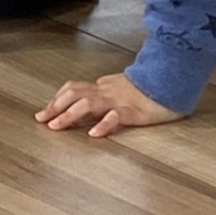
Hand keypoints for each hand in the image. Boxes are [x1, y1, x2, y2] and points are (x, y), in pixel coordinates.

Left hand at [36, 73, 183, 137]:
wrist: (174, 80)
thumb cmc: (149, 88)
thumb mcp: (122, 88)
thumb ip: (104, 92)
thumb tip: (86, 96)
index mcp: (104, 87)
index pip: (74, 88)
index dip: (56, 99)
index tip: (42, 112)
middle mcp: (108, 91)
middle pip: (75, 93)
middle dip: (56, 106)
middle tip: (41, 120)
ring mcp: (120, 100)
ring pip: (90, 103)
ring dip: (70, 115)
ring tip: (57, 126)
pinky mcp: (135, 111)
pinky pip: (117, 116)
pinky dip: (104, 124)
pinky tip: (94, 133)